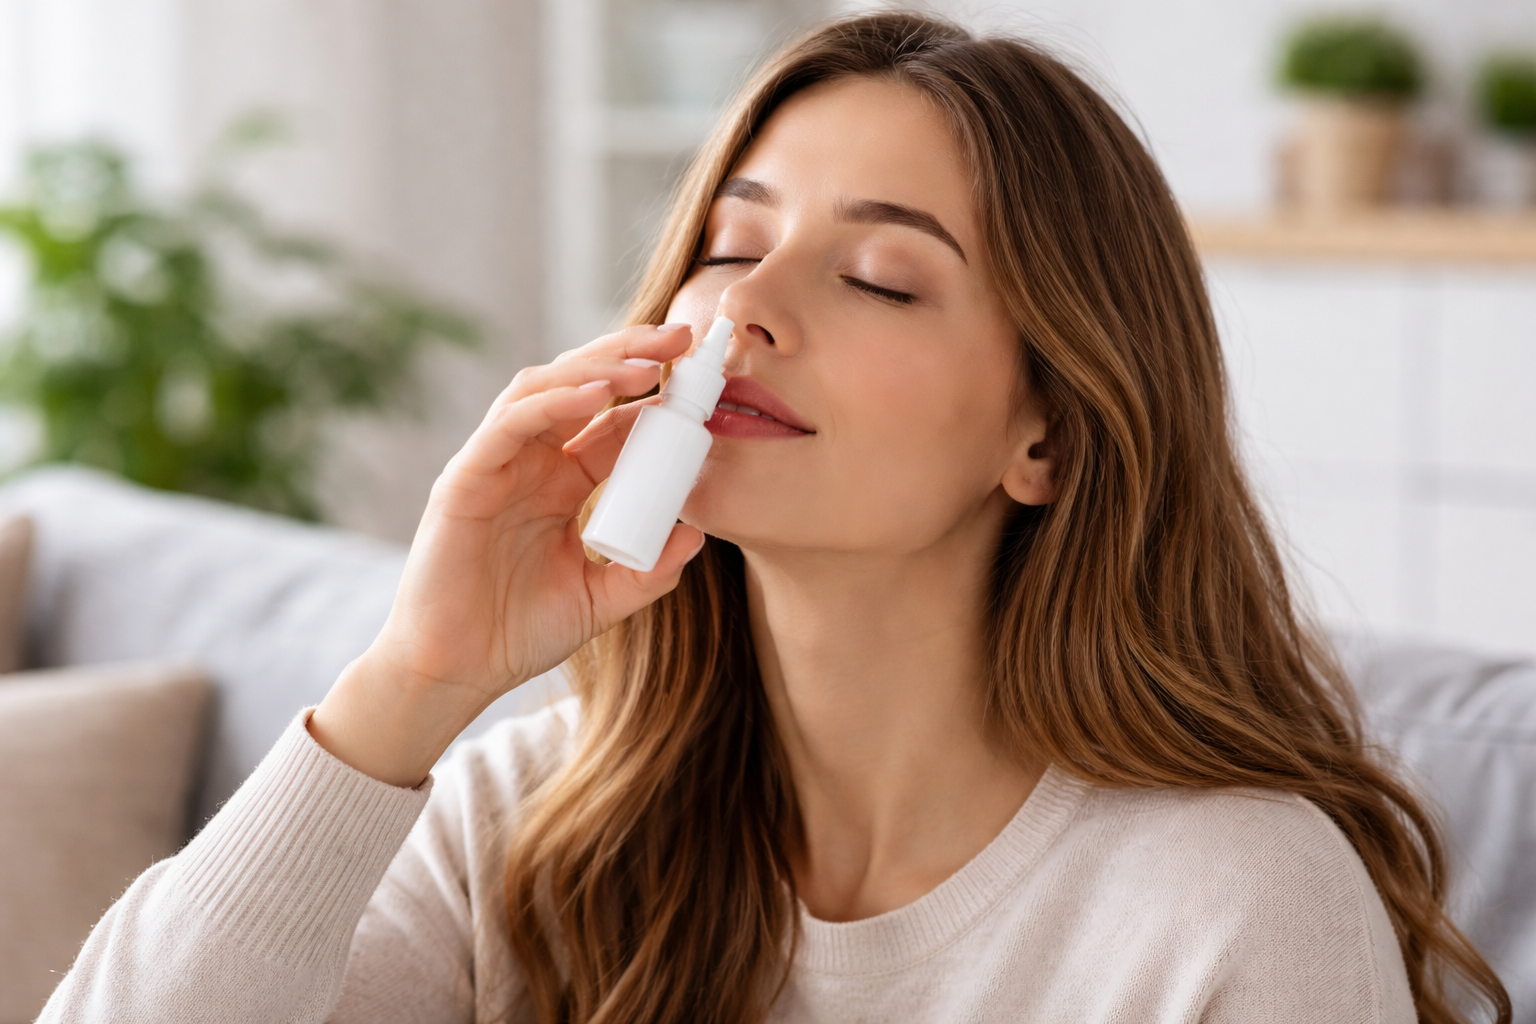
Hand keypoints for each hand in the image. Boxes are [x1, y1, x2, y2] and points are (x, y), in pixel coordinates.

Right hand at [310, 323, 702, 785]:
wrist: (457, 673)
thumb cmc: (519, 635)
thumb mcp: (603, 600)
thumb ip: (650, 570)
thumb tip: (699, 532)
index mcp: (563, 483)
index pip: (613, 421)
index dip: (655, 396)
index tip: (704, 381)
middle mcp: (531, 462)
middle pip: (582, 387)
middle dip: (632, 355)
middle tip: (684, 338)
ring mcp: (496, 464)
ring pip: (546, 389)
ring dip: (599, 367)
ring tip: (649, 361)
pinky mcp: (466, 477)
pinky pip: (511, 423)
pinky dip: (554, 402)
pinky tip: (598, 394)